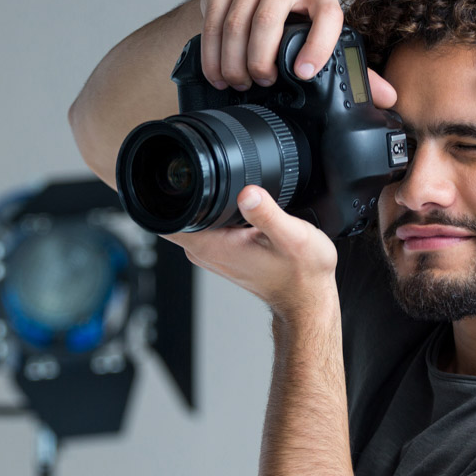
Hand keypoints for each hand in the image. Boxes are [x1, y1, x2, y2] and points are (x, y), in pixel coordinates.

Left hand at [168, 186, 338, 318]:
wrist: (306, 298)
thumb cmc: (300, 275)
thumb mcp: (292, 236)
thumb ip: (267, 213)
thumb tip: (248, 192)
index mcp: (212, 246)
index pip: (168, 216)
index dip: (174, 191)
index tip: (193, 177)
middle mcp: (205, 252)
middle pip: (179, 211)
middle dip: (196, 191)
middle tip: (232, 189)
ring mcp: (211, 254)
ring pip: (195, 218)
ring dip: (211, 205)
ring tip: (244, 207)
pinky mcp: (221, 254)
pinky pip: (208, 228)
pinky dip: (222, 216)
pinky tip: (245, 217)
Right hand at [197, 0, 394, 106]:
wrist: (249, 3)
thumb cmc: (290, 28)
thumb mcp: (320, 44)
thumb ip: (353, 69)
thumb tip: (388, 98)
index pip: (327, 13)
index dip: (318, 45)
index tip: (304, 73)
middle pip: (269, 19)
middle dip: (259, 61)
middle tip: (258, 84)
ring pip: (237, 22)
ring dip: (232, 61)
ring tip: (236, 81)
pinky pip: (213, 19)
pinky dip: (212, 52)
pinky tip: (217, 70)